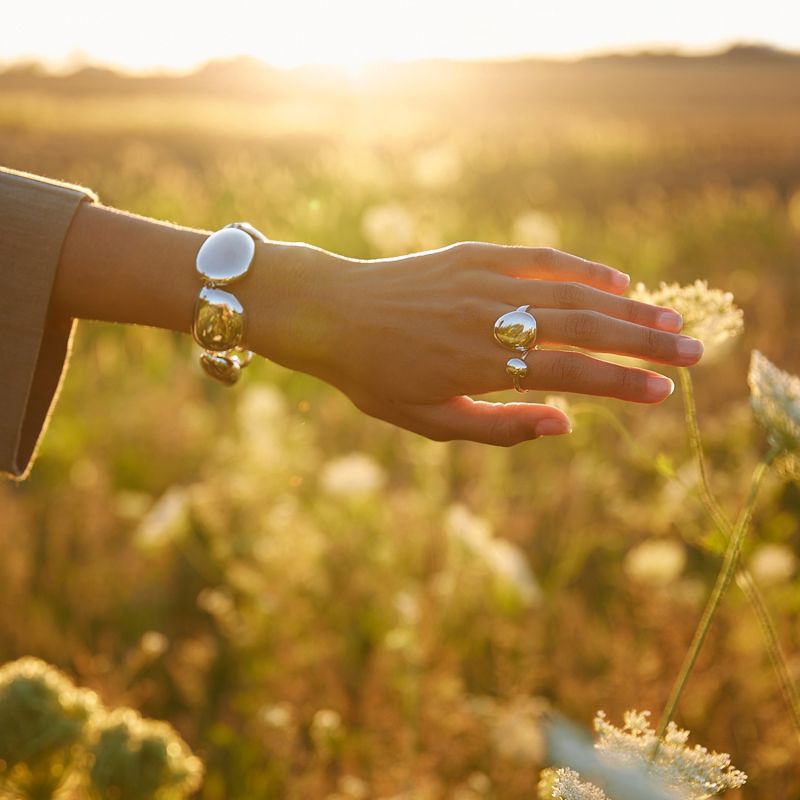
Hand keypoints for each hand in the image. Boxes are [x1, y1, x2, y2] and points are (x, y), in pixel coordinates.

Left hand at [250, 241, 701, 445]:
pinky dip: (581, 267)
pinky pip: (538, 257)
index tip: (664, 392)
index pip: (570, 375)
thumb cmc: (376, 377)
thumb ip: (499, 427)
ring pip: (570, 293)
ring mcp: (483, 282)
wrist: (330, 314)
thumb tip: (567, 425)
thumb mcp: (429, 421)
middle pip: (584, 330)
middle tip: (692, 351)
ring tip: (669, 318)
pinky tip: (616, 279)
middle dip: (643, 343)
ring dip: (625, 307)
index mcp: (480, 367)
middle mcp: (490, 320)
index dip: (621, 384)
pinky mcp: (473, 255)